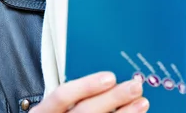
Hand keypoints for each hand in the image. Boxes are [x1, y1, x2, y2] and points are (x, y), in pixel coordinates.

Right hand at [32, 72, 148, 112]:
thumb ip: (76, 93)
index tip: (110, 77)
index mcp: (44, 111)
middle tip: (135, 86)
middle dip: (113, 98)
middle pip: (85, 111)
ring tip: (142, 103)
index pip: (62, 96)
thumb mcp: (58, 105)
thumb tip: (109, 76)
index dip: (86, 86)